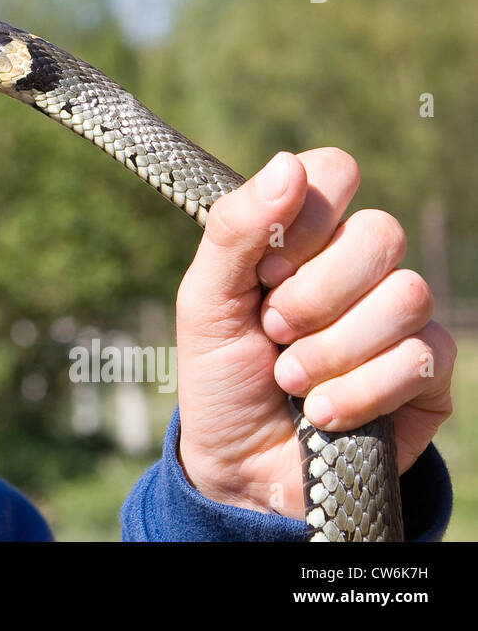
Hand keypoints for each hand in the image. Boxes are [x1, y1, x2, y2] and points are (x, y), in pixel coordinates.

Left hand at [174, 147, 454, 519]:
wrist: (241, 469)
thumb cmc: (220, 377)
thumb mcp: (205, 302)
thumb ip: (234, 230)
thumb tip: (288, 164)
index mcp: (301, 237)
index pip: (335, 172)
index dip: (305, 217)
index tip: (264, 270)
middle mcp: (357, 268)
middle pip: (381, 232)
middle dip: (314, 294)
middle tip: (273, 330)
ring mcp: (398, 318)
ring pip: (406, 295)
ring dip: (332, 349)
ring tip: (290, 379)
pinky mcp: (428, 374)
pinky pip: (420, 357)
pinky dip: (359, 391)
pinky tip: (323, 412)